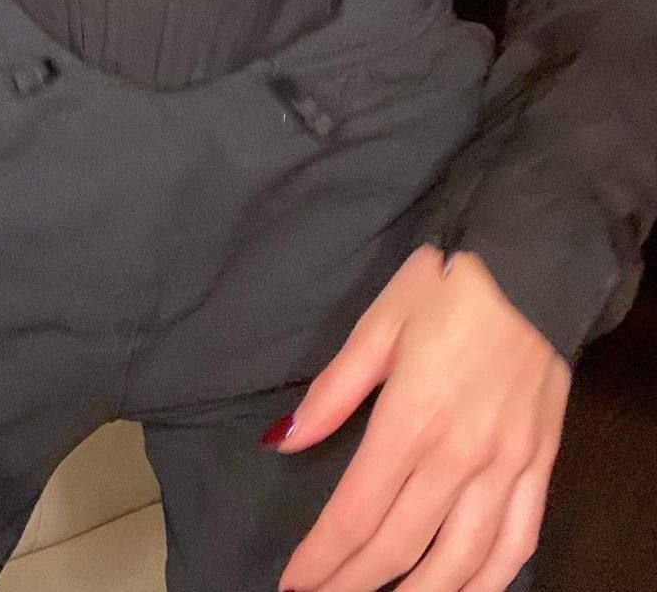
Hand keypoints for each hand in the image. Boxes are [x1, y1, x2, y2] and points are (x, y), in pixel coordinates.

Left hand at [266, 244, 570, 591]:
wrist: (532, 267)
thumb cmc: (446, 288)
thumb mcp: (378, 324)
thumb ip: (333, 391)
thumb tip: (285, 441)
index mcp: (410, 419)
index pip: (357, 512)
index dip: (322, 556)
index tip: (294, 583)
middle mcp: (459, 456)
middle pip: (400, 545)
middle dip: (355, 584)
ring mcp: (506, 466)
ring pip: (462, 561)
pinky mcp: (541, 464)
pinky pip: (519, 541)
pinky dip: (490, 581)